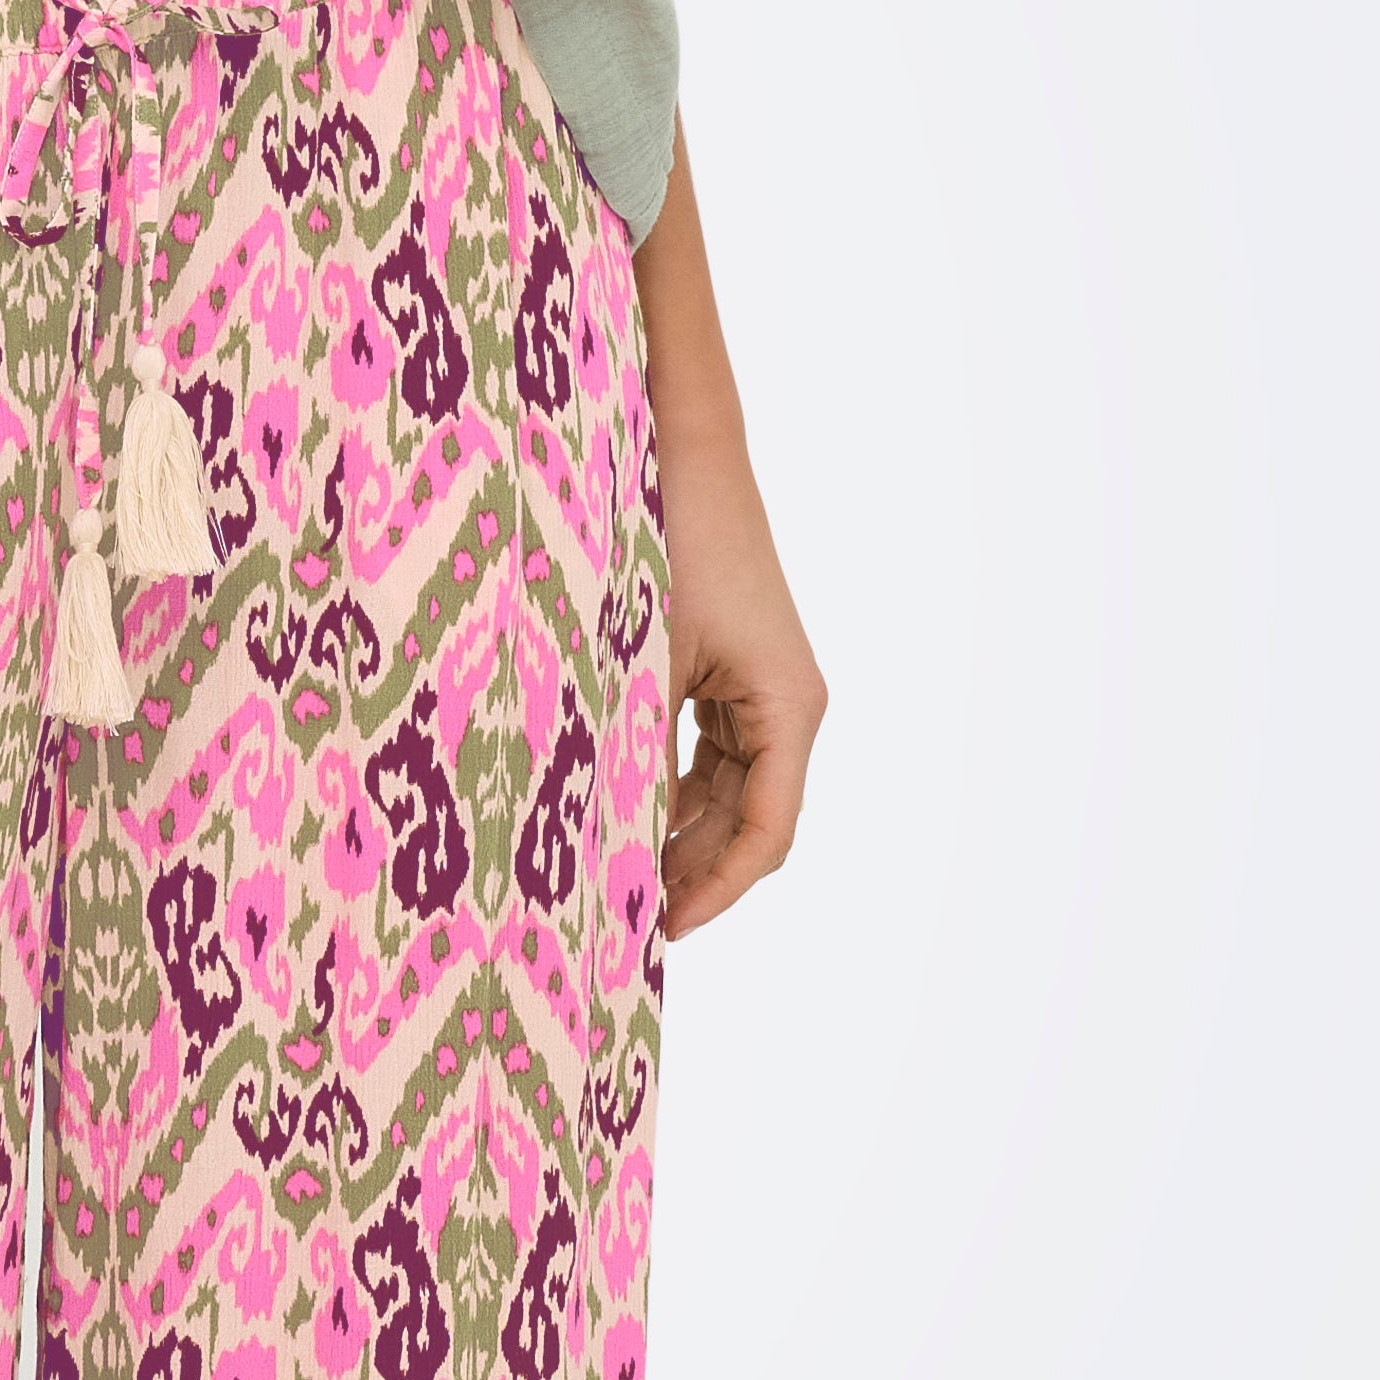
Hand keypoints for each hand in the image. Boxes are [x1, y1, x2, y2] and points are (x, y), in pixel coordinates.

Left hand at [650, 455, 824, 941]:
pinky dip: (664, 792)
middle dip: (688, 875)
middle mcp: (786, 707)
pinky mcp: (728, 672)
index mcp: (786, 709)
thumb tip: (593, 844)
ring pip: (723, 795)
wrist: (679, 446)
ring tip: (610, 885)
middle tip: (619, 925)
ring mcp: (758, 690)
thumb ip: (628, 749)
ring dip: (673, 838)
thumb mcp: (638, 658)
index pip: (764, 837)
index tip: (658, 933)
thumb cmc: (666, 541)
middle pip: (745, 825)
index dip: (714, 893)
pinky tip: (612, 820)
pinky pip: (704, 756)